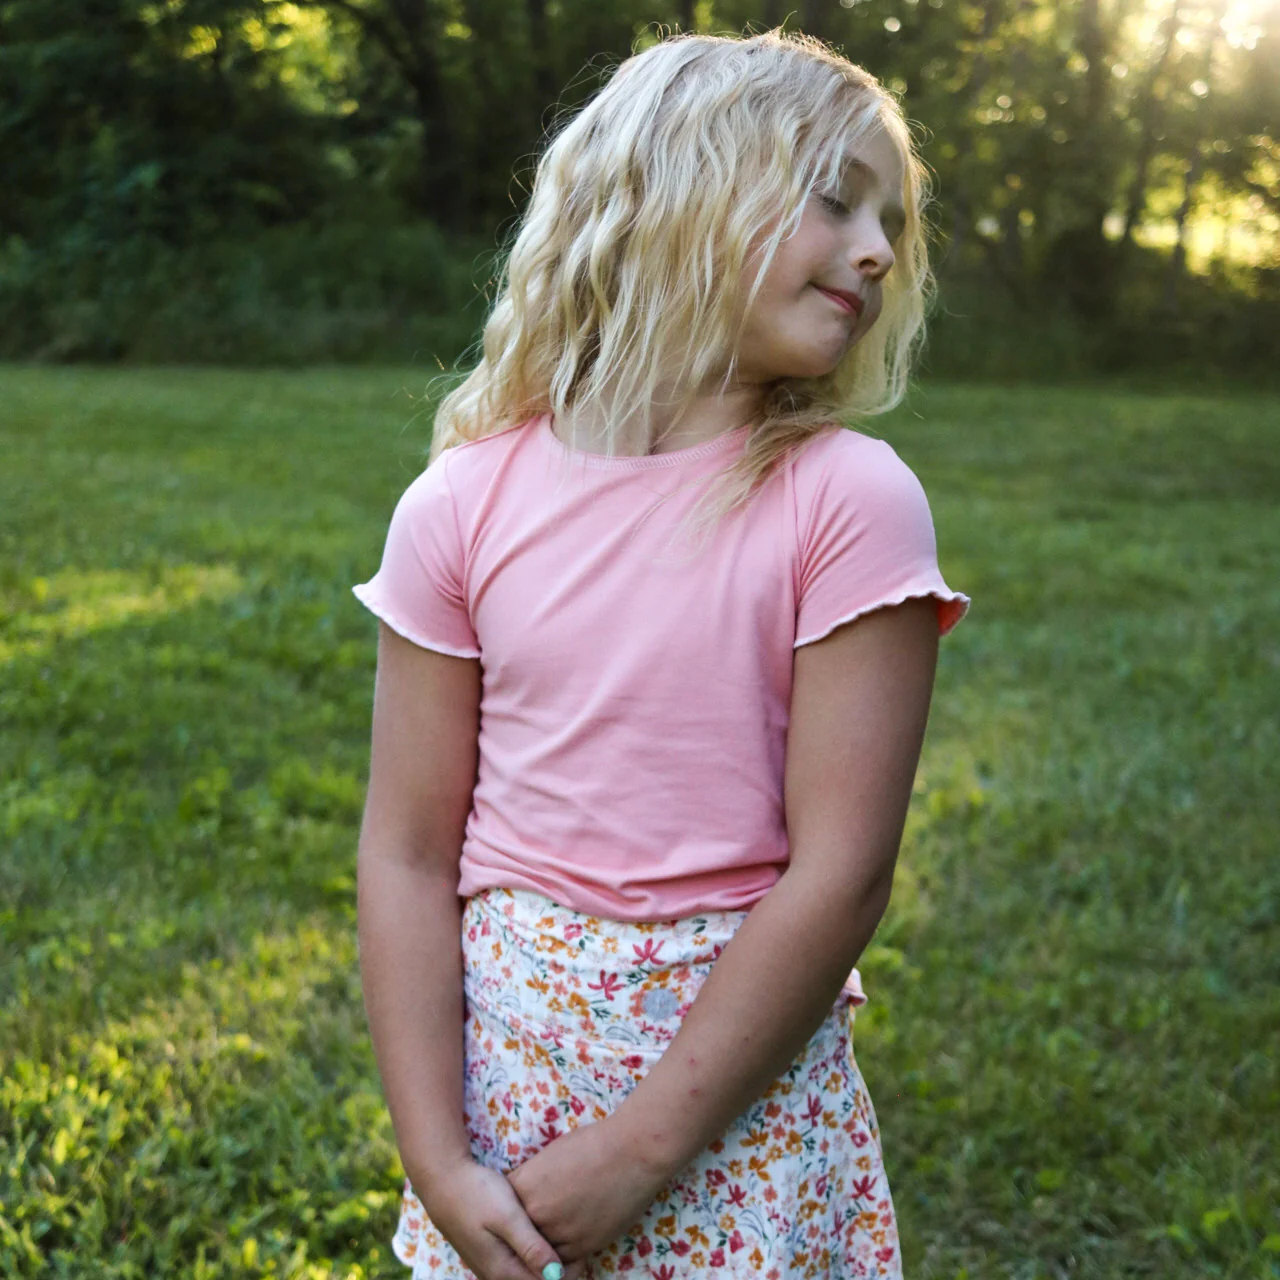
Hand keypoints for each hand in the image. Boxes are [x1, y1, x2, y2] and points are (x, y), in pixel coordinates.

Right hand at [418, 1157, 587, 1279]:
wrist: (445, 1182)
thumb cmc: (477, 1194)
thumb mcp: (507, 1216)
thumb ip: (530, 1246)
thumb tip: (556, 1275)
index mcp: (504, 1271)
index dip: (567, 1276)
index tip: (584, 1255)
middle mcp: (497, 1275)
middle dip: (559, 1271)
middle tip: (580, 1248)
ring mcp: (493, 1266)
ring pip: (527, 1275)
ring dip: (547, 1264)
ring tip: (567, 1240)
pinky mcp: (492, 1254)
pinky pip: (519, 1265)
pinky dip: (536, 1257)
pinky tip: (545, 1237)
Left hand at [505, 1115, 674, 1263]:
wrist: (631, 1151)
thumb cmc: (594, 1144)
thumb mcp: (552, 1154)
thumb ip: (535, 1179)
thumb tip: (530, 1191)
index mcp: (523, 1185)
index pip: (505, 1208)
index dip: (513, 1211)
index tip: (519, 1213)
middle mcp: (534, 1212)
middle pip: (520, 1234)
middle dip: (527, 1232)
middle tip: (539, 1228)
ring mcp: (557, 1232)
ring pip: (540, 1253)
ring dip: (545, 1248)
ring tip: (553, 1241)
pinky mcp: (581, 1247)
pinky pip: (563, 1262)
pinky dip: (564, 1258)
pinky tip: (570, 1247)